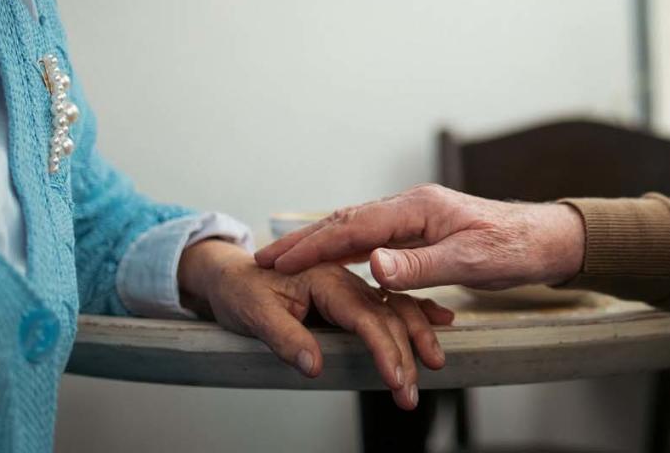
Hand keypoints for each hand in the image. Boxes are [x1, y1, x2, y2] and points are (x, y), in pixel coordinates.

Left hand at [177, 240, 454, 409]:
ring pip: (395, 309)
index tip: (396, 378)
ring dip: (417, 336)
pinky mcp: (349, 296)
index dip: (384, 349)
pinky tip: (440, 320)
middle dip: (405, 355)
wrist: (229, 275)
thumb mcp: (253, 315)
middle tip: (410, 393)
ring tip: (435, 363)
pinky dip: (416, 312)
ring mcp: (349, 286)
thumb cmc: (239, 290)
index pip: (365, 317)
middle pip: (386, 316)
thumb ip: (286, 338)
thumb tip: (314, 366)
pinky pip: (389, 304)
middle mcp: (344, 279)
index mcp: (325, 278)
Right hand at [253, 184, 586, 290]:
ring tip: (286, 260)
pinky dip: (345, 249)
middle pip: (346, 222)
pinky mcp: (424, 232)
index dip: (312, 245)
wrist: (547, 240)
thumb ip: (419, 265)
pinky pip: (374, 239)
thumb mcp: (469, 261)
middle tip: (265, 260)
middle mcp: (412, 207)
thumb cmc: (514, 248)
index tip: (278, 261)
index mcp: (418, 208)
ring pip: (357, 229)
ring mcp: (417, 218)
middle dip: (304, 241)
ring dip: (320, 244)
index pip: (353, 226)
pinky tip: (333, 261)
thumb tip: (373, 263)